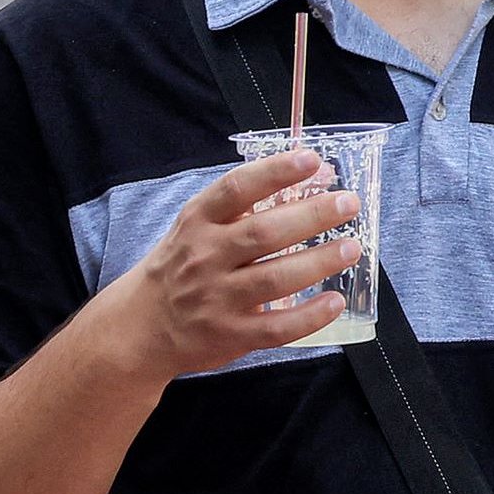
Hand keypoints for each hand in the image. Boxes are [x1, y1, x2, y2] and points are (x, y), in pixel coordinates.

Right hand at [110, 150, 360, 379]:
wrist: (141, 324)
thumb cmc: (180, 266)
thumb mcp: (196, 228)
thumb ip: (242, 208)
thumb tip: (309, 180)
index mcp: (197, 222)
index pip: (236, 189)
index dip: (275, 172)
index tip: (311, 159)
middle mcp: (205, 256)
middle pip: (263, 233)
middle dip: (311, 216)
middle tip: (348, 203)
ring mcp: (217, 298)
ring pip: (275, 278)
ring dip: (318, 261)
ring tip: (351, 247)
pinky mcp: (230, 334)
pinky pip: (276, 327)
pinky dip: (309, 316)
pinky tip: (334, 302)